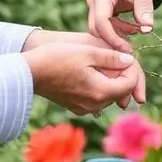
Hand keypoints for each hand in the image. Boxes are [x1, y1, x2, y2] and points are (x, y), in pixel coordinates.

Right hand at [23, 43, 144, 115]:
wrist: (28, 72)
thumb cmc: (56, 59)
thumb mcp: (87, 52)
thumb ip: (112, 57)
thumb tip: (129, 60)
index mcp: (100, 92)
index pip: (130, 84)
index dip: (132, 69)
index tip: (125, 55)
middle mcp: (95, 105)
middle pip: (120, 91)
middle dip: (123, 75)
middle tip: (117, 56)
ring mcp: (84, 108)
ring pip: (108, 94)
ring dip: (111, 80)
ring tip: (104, 61)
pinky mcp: (75, 106)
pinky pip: (95, 97)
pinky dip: (99, 85)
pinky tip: (91, 71)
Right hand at [86, 0, 159, 52]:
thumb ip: (144, 7)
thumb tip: (147, 28)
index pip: (101, 21)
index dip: (112, 38)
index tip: (127, 49)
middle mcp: (94, 0)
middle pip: (96, 29)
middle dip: (114, 40)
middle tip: (133, 46)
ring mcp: (95, 7)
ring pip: (100, 31)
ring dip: (118, 36)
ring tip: (138, 30)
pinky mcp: (99, 13)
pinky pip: (104, 29)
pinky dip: (118, 33)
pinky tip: (132, 29)